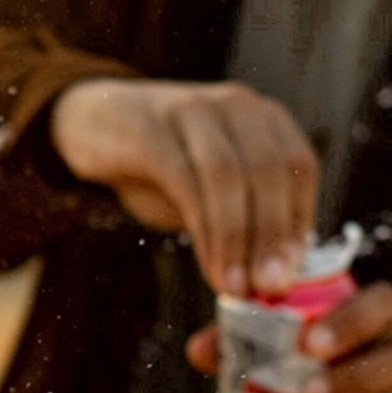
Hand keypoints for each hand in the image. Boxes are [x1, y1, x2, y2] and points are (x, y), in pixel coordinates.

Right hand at [50, 78, 320, 295]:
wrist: (92, 123)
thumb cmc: (159, 165)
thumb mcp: (209, 191)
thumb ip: (242, 221)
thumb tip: (272, 275)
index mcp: (260, 117)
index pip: (299, 165)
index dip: (298, 221)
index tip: (290, 274)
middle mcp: (234, 105)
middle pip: (269, 169)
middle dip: (272, 234)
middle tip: (269, 287)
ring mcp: (191, 109)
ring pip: (230, 175)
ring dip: (236, 238)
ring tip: (234, 286)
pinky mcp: (149, 127)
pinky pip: (185, 181)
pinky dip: (203, 230)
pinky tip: (207, 265)